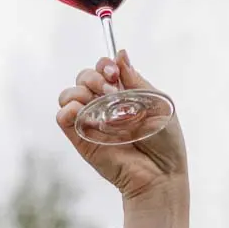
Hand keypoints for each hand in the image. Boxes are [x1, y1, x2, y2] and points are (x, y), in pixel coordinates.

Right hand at [55, 52, 188, 205]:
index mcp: (122, 94)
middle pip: (83, 77)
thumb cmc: (166, 142)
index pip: (102, 69)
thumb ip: (136, 80)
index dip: (105, 65)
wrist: (162, 173)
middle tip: (112, 91)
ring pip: (69, 94)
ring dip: (81, 90)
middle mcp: (104, 107)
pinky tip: (85, 114)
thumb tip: (120, 54)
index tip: (116, 73)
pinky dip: (68, 109)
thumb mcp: (157, 102)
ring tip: (101, 105)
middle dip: (95, 76)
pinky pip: (62, 117)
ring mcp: (91, 123)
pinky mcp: (81, 140)